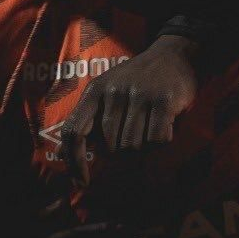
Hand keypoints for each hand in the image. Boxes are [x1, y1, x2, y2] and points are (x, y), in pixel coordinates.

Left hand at [59, 35, 198, 183]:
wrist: (175, 54)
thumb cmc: (138, 79)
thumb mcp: (107, 91)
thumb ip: (88, 120)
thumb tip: (62, 155)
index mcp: (95, 91)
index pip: (74, 132)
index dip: (74, 162)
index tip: (81, 183)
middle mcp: (114, 91)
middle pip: (110, 147)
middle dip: (123, 153)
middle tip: (135, 139)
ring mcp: (140, 95)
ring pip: (133, 146)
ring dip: (144, 148)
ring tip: (150, 131)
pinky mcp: (164, 100)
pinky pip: (157, 140)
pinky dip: (161, 141)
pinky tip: (166, 126)